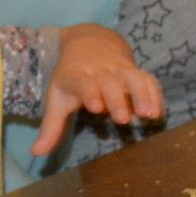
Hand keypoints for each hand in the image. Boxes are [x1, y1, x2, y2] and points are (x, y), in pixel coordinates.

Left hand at [33, 24, 165, 154]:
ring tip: (149, 115)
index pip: (82, 82)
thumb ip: (50, 127)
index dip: (89, 92)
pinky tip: (159, 112)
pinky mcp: (135, 70)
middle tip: (124, 119)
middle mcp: (99, 71)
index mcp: (76, 76)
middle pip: (110, 82)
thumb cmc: (71, 79)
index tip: (95, 107)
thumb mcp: (57, 99)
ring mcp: (119, 68)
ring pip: (133, 78)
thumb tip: (36, 153)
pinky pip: (148, 79)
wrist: (89, 42)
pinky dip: (155, 94)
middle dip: (118, 99)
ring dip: (142, 95)